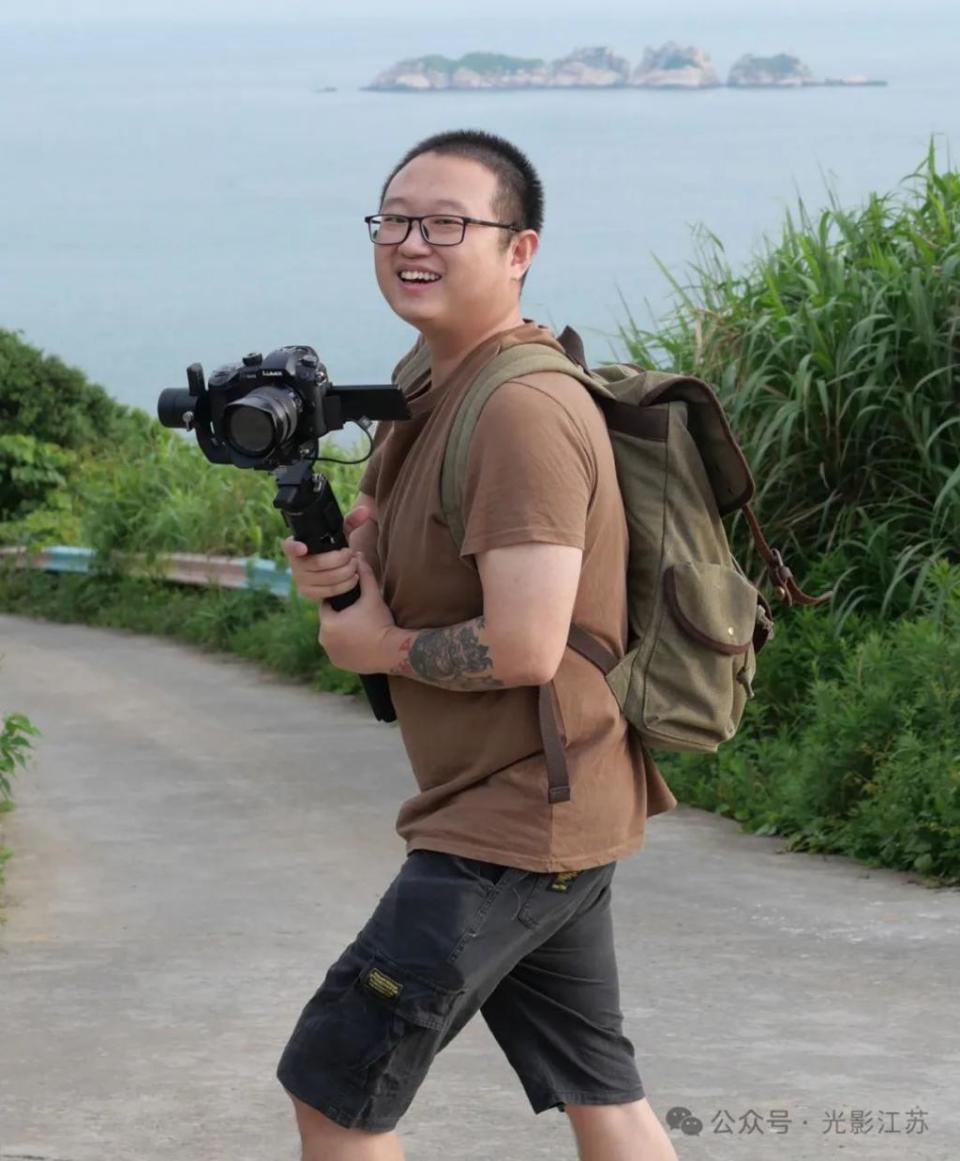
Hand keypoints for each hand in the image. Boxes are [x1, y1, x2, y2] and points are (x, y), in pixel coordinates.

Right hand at [281, 506, 376, 604]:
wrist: (328, 569)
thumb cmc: (331, 548)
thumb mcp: (338, 534)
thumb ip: (351, 521)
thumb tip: (365, 511)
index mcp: (297, 545)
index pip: (289, 546)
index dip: (294, 547)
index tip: (303, 548)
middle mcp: (295, 563)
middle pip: (318, 563)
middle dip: (341, 559)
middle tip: (352, 554)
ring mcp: (300, 580)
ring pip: (326, 578)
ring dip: (346, 571)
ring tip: (355, 564)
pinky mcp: (309, 593)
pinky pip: (329, 591)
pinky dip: (345, 584)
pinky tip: (354, 577)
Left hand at [318, 553, 396, 674]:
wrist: (392, 651)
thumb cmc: (380, 622)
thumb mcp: (372, 596)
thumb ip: (364, 576)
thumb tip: (359, 556)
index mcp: (328, 622)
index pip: (327, 607)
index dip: (339, 603)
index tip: (352, 604)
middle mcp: (324, 640)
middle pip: (329, 622)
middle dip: (341, 618)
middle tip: (358, 616)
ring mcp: (331, 654)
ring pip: (333, 637)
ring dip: (342, 632)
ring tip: (359, 629)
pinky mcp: (339, 664)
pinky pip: (338, 651)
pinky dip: (345, 647)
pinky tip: (359, 642)